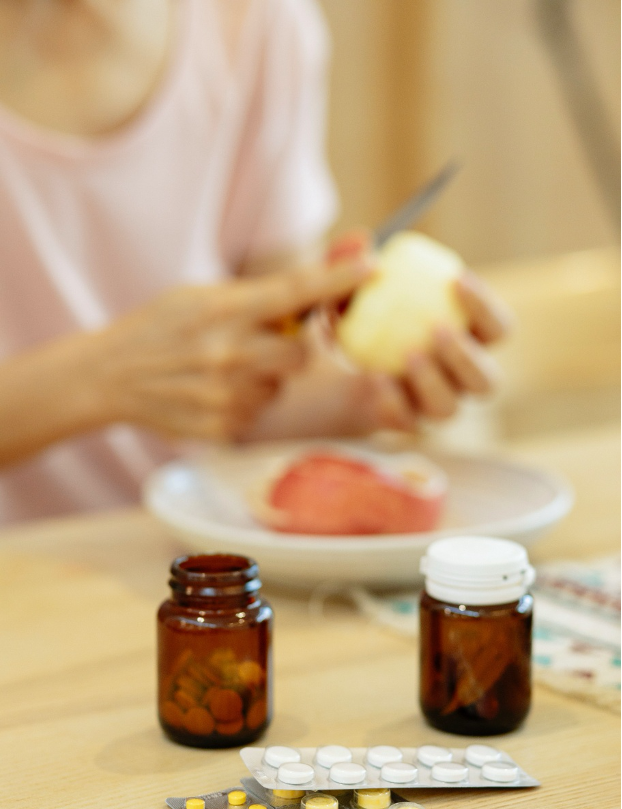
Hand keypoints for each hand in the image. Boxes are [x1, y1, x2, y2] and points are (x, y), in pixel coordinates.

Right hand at [91, 257, 373, 440]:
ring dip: (265, 375)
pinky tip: (212, 391)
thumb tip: (324, 277)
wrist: (109, 376)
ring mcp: (226, 394)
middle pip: (300, 352)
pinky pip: (260, 409)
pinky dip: (246, 400)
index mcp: (223, 309)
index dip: (337, 278)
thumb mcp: (200, 296)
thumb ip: (256, 295)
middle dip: (289, 347)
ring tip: (222, 368)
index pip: (294, 290)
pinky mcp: (223, 426)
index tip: (372, 264)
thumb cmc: (161, 328)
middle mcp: (229, 353)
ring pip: (281, 384)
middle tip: (258, 341)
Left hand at [326, 230, 511, 428]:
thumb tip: (361, 240)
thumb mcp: (342, 285)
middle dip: (468, 356)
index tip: (457, 279)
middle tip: (438, 329)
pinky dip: (393, 400)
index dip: (486, 307)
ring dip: (433, 381)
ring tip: (407, 354)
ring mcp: (429, 406)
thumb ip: (347, 262)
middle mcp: (455, 380)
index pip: (498, 329)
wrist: (319, 366)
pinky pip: (407, 422)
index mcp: (465, 340)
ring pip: (449, 408)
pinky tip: (375, 377)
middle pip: (487, 382)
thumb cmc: (349, 316)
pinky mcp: (401, 424)